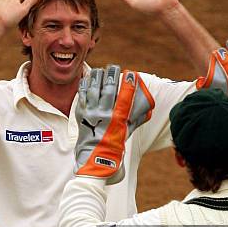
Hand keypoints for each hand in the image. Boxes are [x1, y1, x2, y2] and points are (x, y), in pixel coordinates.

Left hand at [75, 66, 154, 183]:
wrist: (93, 159)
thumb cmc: (113, 147)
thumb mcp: (126, 134)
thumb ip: (135, 120)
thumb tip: (146, 110)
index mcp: (117, 121)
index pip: (125, 98)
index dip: (129, 84)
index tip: (131, 73)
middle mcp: (103, 116)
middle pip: (108, 90)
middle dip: (112, 75)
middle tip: (115, 67)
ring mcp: (90, 115)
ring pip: (93, 90)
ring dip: (98, 77)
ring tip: (101, 70)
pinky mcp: (80, 115)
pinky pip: (82, 95)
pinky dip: (85, 84)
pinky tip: (88, 78)